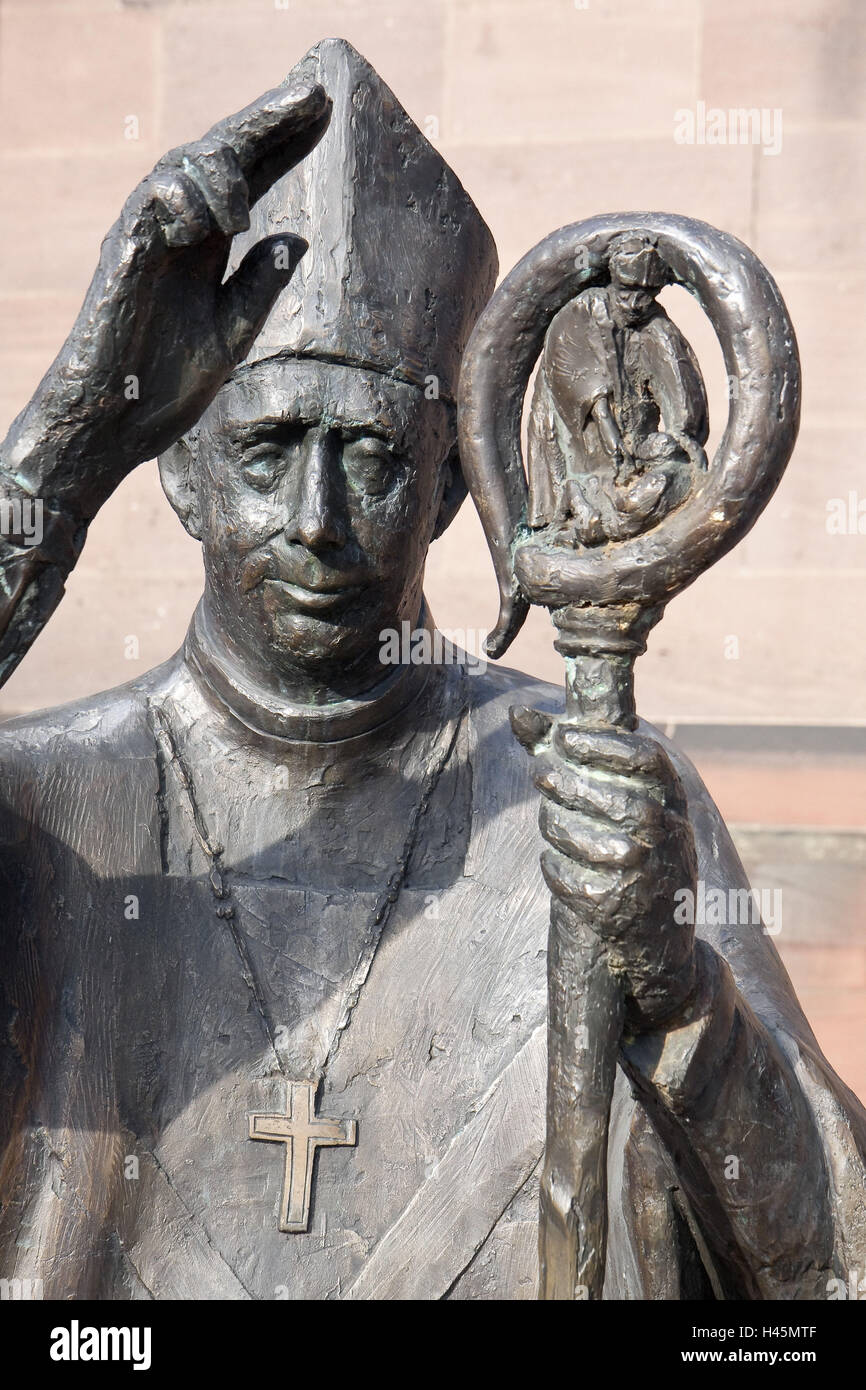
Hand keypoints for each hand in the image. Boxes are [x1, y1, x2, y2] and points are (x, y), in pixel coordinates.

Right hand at [6, 80, 330, 516]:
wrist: (114, 427)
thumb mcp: (230, 335)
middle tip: (314, 95)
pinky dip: (183, 204)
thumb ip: (259, 287)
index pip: (249, 180)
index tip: (325, 111)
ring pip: (180, 169)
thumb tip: (298, 240)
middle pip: (220, 158)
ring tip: (241, 216)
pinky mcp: (122, 263)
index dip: (284, 143)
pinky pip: (148, 208)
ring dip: (222, 176)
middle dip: (266, 122)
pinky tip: (211, 224)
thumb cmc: (163, 385)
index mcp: (206, 250)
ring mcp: (146, 244)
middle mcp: (177, 236)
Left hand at [511, 708, 698, 1032]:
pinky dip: (556, 868)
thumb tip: (518, 714)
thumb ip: (567, 754)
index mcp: (673, 803)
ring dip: (558, 826)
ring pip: (592, 839)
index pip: (651, 760)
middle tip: (540, 774)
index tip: (567, 736)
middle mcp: (670, 838)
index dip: (608, 744)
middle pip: (617, 799)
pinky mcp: (621, 911)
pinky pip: (573, 880)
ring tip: (550, 822)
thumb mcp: (617, 800)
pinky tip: (555, 863)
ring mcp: (649, 877)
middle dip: (570, 783)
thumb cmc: (628, 851)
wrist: (657, 943)